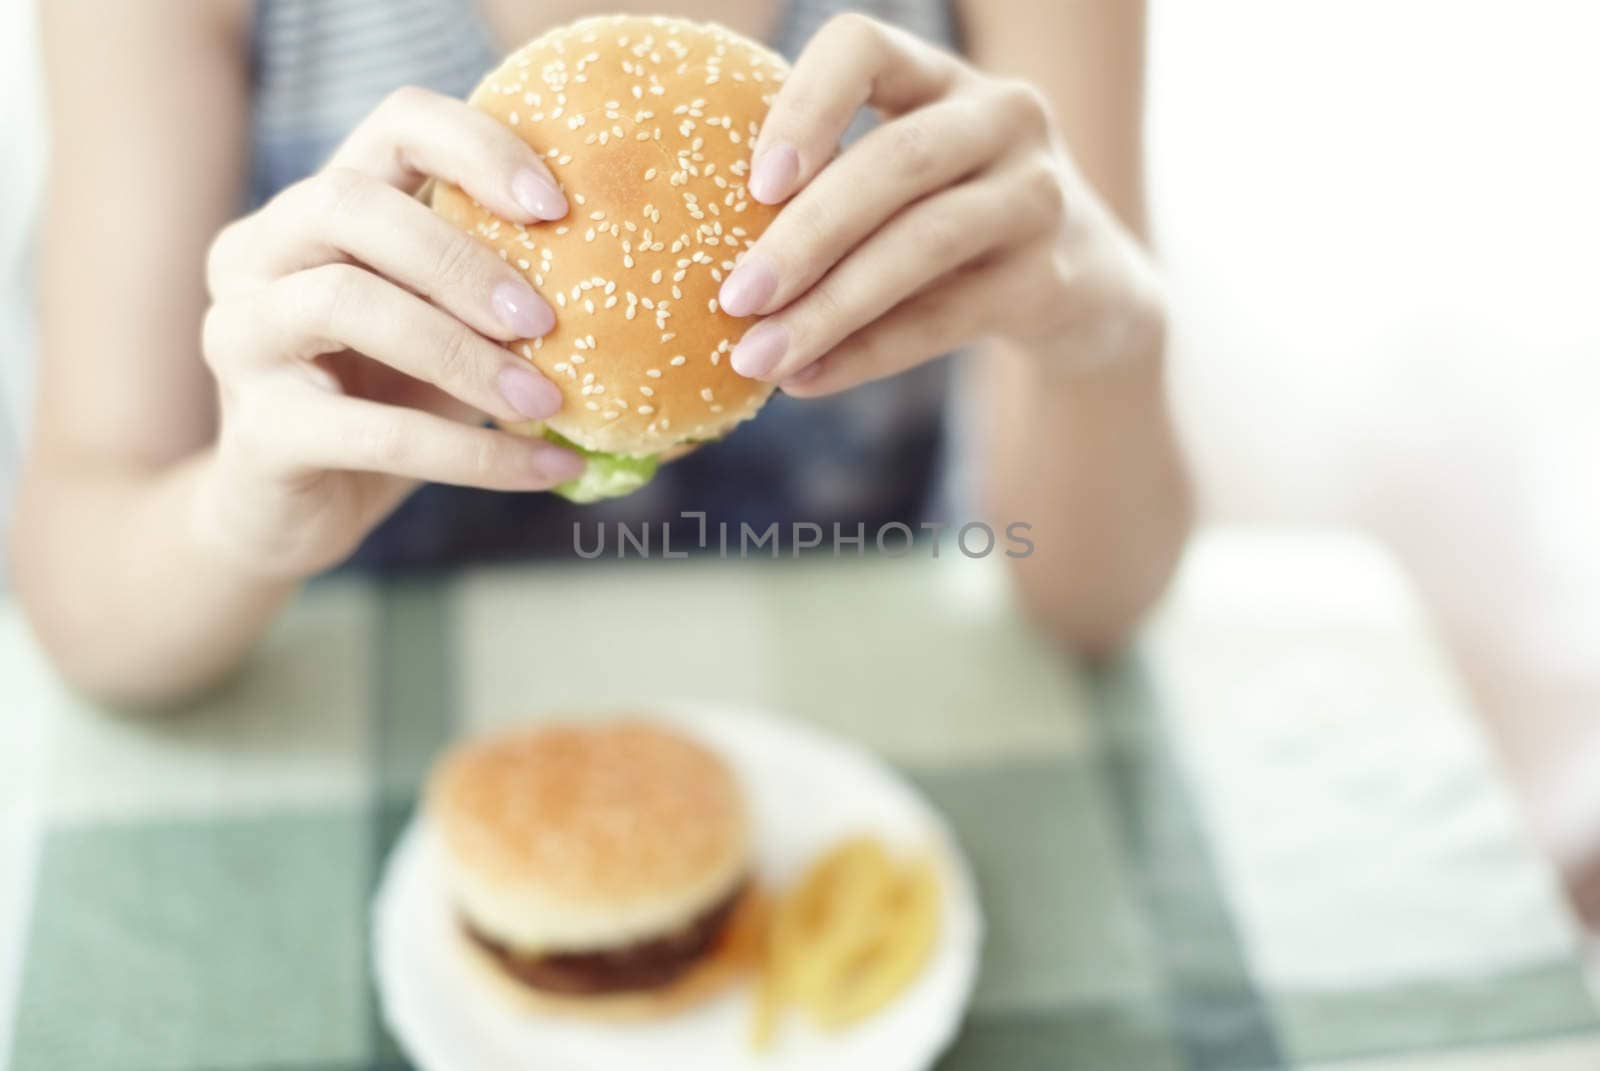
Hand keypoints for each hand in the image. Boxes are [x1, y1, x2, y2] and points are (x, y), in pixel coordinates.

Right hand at [196, 87, 584, 577]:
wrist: (290, 514)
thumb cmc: (381, 400)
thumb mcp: (440, 328)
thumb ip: (490, 289)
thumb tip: (631, 273)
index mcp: (316, 208)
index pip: (394, 124)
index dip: (477, 148)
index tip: (556, 206)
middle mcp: (257, 253)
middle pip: (349, 203)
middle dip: (461, 258)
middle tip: (545, 318)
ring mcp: (240, 337)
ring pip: (344, 302)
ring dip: (463, 352)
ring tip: (545, 401)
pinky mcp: (259, 433)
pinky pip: (375, 433)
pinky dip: (473, 455)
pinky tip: (550, 467)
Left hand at [717, 13, 1163, 394]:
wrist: (1091, 292)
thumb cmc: (956, 230)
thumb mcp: (908, 187)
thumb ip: (831, 194)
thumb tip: (706, 269)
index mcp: (942, 79)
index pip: (865, 49)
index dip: (806, 104)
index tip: (757, 181)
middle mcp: (1001, 117)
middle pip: (894, 162)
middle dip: (803, 235)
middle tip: (733, 298)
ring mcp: (1038, 194)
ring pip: (921, 243)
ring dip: (829, 307)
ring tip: (757, 358)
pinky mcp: (1051, 276)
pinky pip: (946, 318)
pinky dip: (868, 353)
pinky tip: (808, 380)